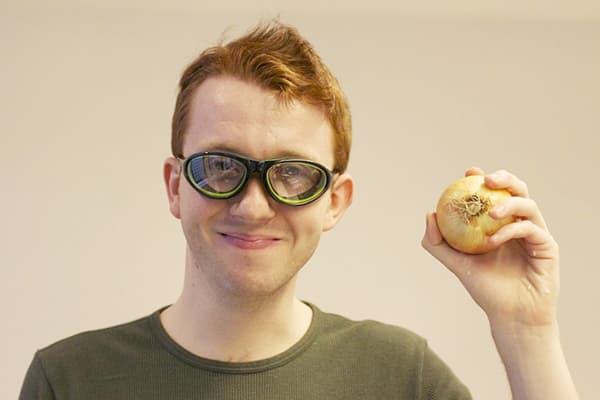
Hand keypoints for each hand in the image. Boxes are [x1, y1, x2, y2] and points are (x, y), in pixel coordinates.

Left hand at [422, 167, 559, 328]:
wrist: (510, 315)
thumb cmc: (485, 288)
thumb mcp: (455, 263)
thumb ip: (438, 242)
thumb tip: (429, 213)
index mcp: (500, 223)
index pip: (494, 193)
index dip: (482, 178)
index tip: (468, 172)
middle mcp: (518, 223)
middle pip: (517, 190)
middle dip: (504, 178)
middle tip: (486, 180)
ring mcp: (535, 233)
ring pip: (527, 204)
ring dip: (508, 204)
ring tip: (490, 213)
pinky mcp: (547, 245)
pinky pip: (530, 229)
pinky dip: (511, 230)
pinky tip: (494, 240)